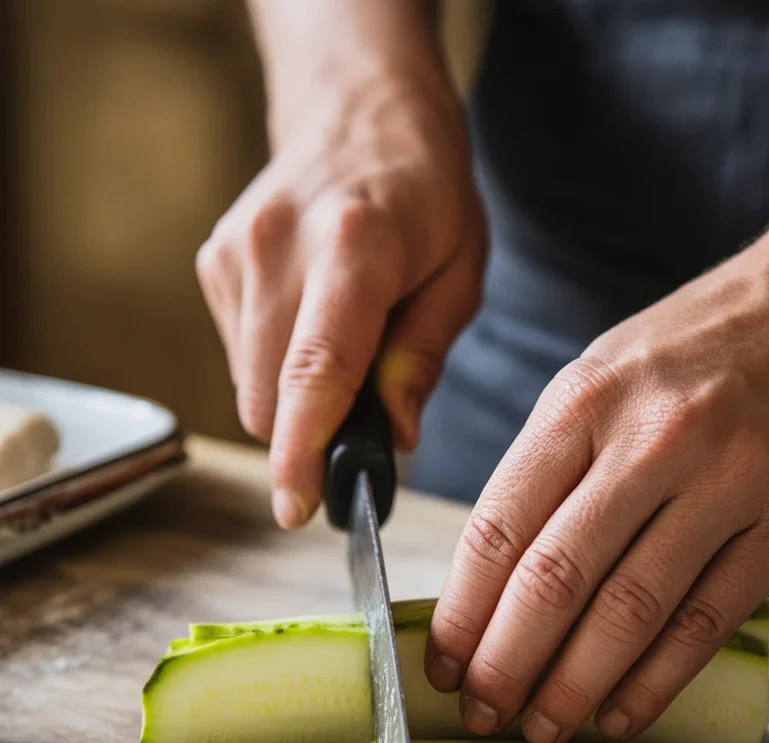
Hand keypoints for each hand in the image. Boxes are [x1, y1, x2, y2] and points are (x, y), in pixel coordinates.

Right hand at [196, 72, 484, 526]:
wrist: (360, 112)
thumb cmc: (426, 195)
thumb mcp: (460, 274)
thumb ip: (422, 361)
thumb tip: (392, 440)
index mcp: (353, 248)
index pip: (313, 371)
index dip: (300, 452)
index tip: (297, 509)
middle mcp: (279, 247)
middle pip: (266, 395)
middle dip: (306, 437)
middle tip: (360, 423)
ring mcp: (236, 252)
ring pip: (247, 384)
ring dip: (291, 401)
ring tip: (343, 348)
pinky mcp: (214, 261)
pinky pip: (238, 354)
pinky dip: (274, 365)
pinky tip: (310, 322)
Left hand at [426, 246, 768, 742]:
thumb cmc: (681, 360)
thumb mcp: (590, 384)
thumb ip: (538, 475)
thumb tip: (482, 589)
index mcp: (581, 405)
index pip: (498, 529)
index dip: (462, 613)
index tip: (442, 665)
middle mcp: (649, 442)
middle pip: (556, 579)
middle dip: (506, 664)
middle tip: (482, 714)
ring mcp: (723, 484)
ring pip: (630, 611)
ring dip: (575, 686)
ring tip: (543, 726)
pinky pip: (706, 622)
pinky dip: (656, 681)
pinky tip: (620, 714)